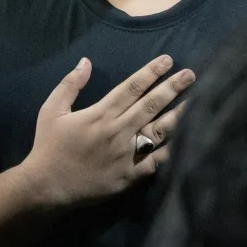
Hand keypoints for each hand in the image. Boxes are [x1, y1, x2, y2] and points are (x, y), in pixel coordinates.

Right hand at [14, 54, 194, 208]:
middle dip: (173, 87)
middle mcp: (118, 131)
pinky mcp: (131, 175)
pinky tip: (189, 140)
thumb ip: (70, 84)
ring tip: (198, 102)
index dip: (151, 72)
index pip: (132, 88)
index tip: (168, 60)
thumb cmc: (50, 146)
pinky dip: (174, 150)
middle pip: (151, 105)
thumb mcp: (51, 110)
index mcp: (100, 114)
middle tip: (190, 75)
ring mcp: (127, 154)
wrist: (48, 186)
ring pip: (159, 131)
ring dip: (180, 115)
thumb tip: (86, 61)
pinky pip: (157, 161)